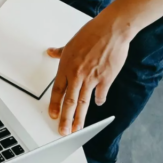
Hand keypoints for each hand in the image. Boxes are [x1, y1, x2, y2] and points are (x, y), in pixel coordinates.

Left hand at [46, 14, 130, 134]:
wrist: (111, 30)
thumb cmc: (91, 34)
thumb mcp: (70, 43)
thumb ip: (60, 52)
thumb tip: (51, 52)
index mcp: (66, 68)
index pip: (57, 91)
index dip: (54, 106)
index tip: (53, 116)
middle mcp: (77, 75)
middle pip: (69, 102)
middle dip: (65, 119)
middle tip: (63, 132)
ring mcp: (92, 78)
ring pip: (83, 102)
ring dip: (79, 118)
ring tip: (77, 129)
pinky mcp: (106, 78)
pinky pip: (101, 94)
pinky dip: (99, 101)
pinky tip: (97, 105)